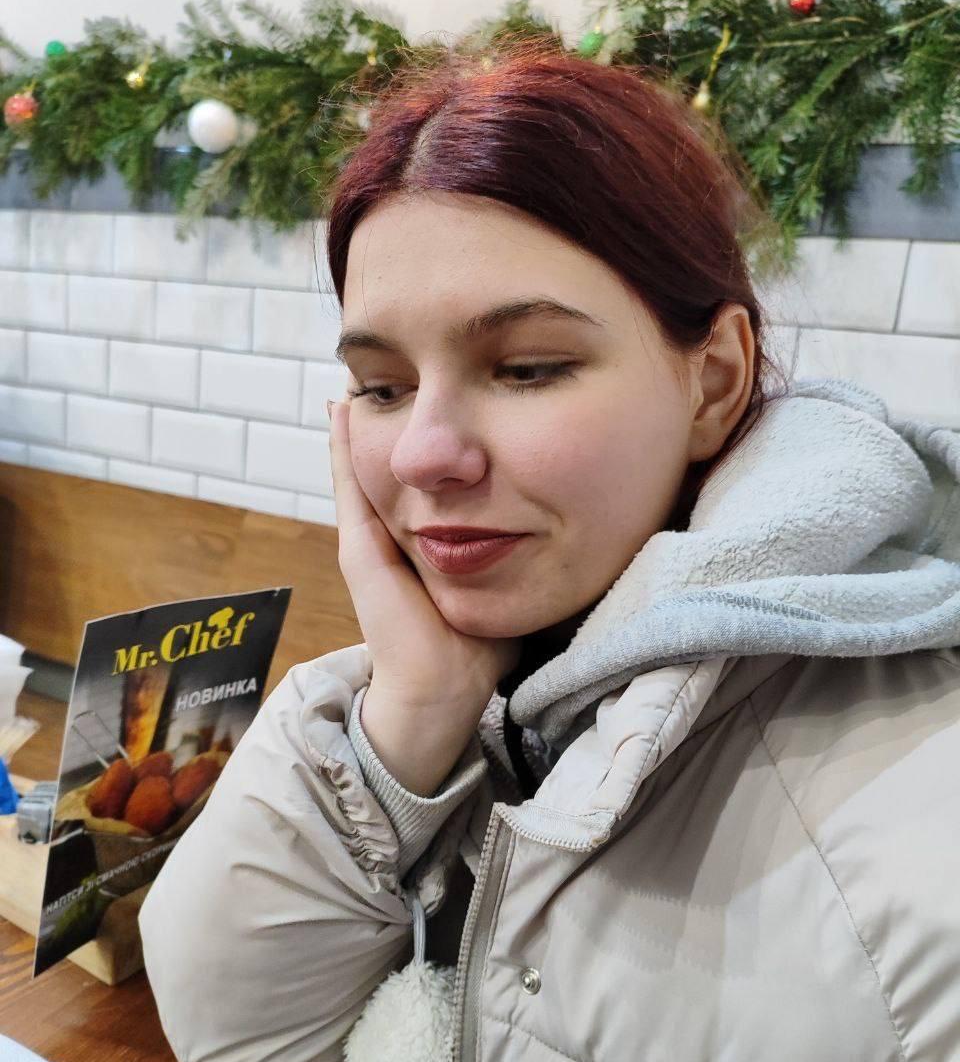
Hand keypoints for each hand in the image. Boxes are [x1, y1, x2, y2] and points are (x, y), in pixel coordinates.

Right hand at [328, 399, 520, 792]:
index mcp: (425, 544)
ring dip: (361, 422)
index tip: (433, 397)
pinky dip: (343, 447)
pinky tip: (344, 408)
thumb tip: (560, 525)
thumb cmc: (479, 647)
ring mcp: (369, 541)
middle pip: (388, 465)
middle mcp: (393, 537)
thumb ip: (519, 554)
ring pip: (362, 466)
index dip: (427, 441)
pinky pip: (349, 486)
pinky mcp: (360, 550)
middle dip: (390, 421)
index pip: (425, 482)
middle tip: (386, 371)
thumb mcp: (504, 582)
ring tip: (357, 376)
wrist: (443, 689)